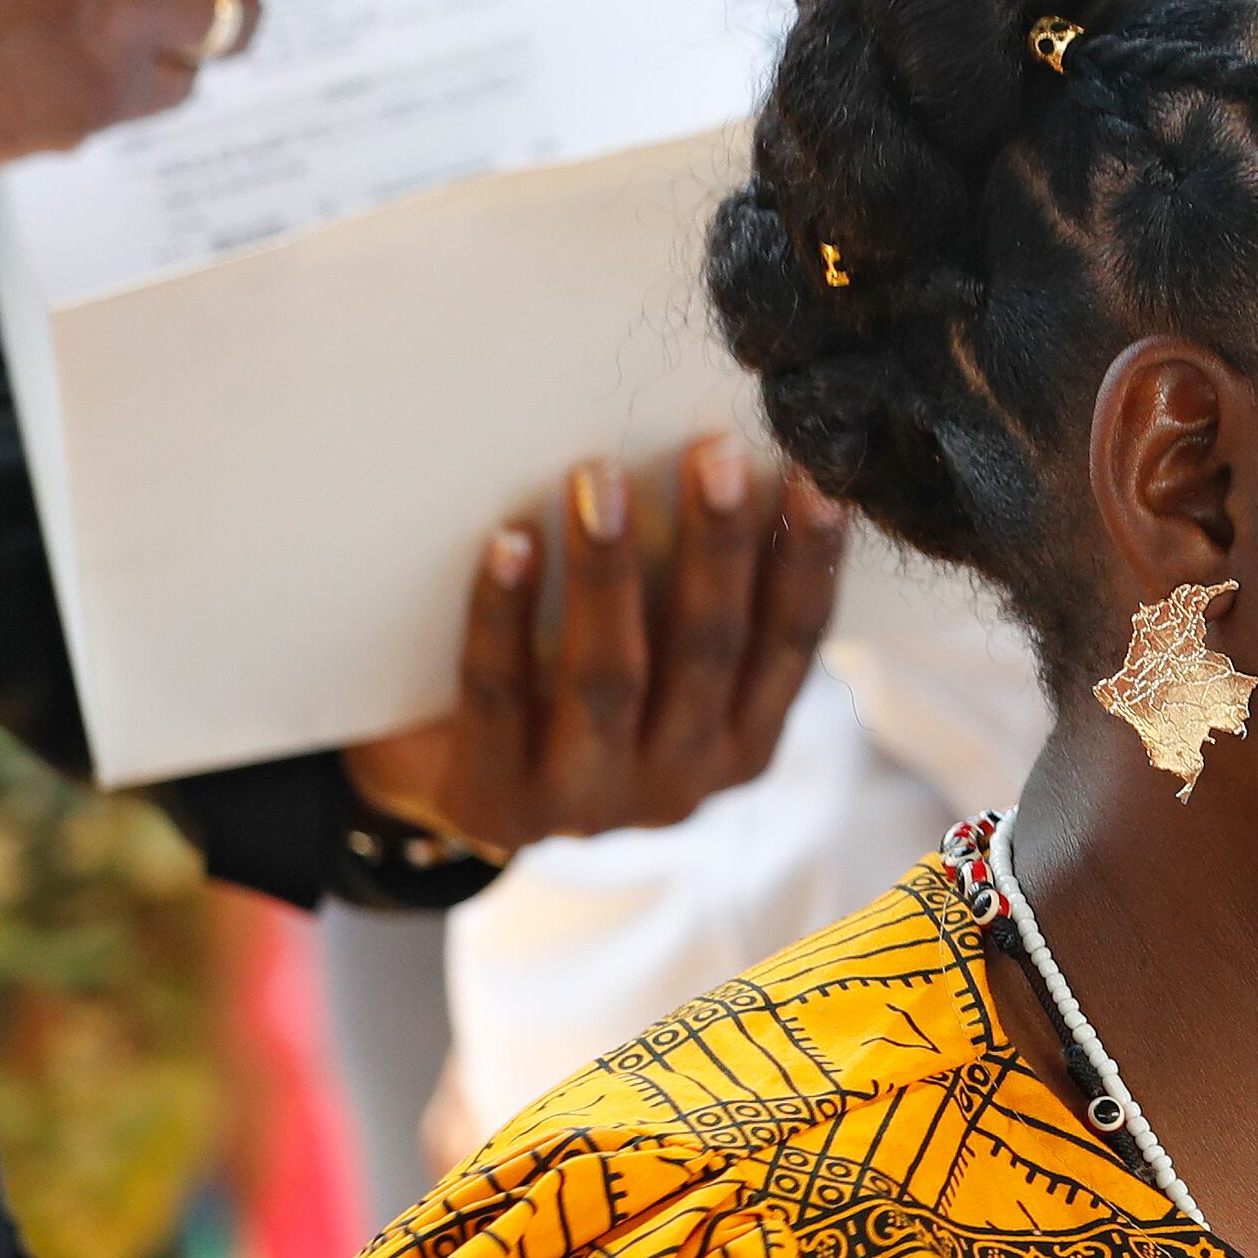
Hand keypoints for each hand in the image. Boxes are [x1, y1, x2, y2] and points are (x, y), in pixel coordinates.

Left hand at [343, 437, 846, 854]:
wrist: (446, 785)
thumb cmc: (567, 691)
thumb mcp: (657, 667)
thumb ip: (692, 607)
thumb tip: (730, 470)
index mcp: (744, 747)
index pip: (792, 644)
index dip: (807, 560)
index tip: (812, 474)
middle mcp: (682, 785)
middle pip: (708, 650)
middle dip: (717, 545)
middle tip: (713, 453)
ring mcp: (590, 804)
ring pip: (610, 676)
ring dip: (609, 570)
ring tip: (600, 477)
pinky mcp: (499, 803)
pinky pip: (499, 695)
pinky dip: (502, 615)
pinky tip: (508, 543)